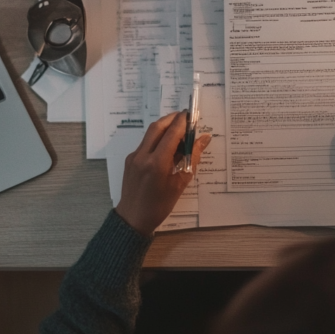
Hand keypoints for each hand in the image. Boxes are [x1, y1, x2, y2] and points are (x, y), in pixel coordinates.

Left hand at [115, 111, 211, 235]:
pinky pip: (146, 143)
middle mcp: (143, 156)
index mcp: (157, 163)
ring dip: (164, 127)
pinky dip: (158, 138)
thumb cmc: (160, 205)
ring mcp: (134, 156)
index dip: (183, 121)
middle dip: (172, 118)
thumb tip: (204, 139)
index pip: (172, 133)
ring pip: (150, 133)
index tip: (192, 115)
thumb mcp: (180, 183)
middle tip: (186, 118)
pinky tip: (167, 146)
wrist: (133, 218)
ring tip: (179, 130)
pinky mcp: (130, 160)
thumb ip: (193, 158)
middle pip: (158, 127)